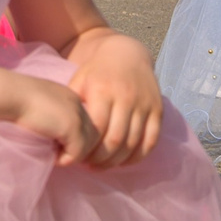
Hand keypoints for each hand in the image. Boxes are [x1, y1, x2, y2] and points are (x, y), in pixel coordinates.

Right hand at [9, 73, 100, 166]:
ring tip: (55, 157)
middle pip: (92, 134)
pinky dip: (65, 160)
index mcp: (70, 97)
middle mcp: (78, 105)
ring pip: (88, 146)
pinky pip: (77, 154)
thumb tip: (55, 139)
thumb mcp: (39, 104)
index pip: (85, 123)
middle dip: (80, 149)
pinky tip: (52, 158)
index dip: (75, 138)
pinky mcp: (72, 128)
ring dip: (73, 156)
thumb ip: (51, 117)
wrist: (10, 95)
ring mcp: (78, 116)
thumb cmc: (15, 99)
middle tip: (63, 157)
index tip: (60, 147)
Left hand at [66, 32, 165, 166]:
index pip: (97, 129)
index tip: (77, 156)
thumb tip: (63, 133)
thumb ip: (74, 105)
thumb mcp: (79, 81)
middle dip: (101, 159)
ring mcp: (144, 105)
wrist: (126, 54)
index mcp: (103, 91)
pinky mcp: (157, 110)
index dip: (87, 148)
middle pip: (116, 140)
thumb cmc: (96, 71)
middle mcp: (126, 98)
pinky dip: (138, 156)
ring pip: (134, 143)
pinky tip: (124, 161)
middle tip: (90, 166)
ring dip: (118, 161)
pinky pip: (151, 140)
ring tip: (104, 166)